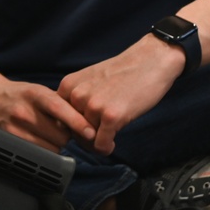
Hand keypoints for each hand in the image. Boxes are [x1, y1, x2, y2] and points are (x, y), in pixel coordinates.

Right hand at [0, 77, 95, 152]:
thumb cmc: (19, 95)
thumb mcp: (39, 91)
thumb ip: (61, 104)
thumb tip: (88, 123)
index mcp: (35, 93)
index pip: (59, 109)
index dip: (77, 122)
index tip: (90, 132)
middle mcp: (25, 111)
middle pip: (60, 135)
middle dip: (67, 135)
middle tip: (61, 129)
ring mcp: (16, 128)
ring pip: (51, 148)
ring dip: (56, 145)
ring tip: (47, 134)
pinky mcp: (11, 141)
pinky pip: (39, 154)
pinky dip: (44, 150)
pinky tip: (38, 140)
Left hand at [57, 35, 182, 154]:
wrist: (150, 61)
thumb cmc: (123, 73)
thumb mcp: (90, 80)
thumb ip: (77, 98)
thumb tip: (67, 126)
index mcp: (68, 85)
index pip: (59, 117)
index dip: (71, 127)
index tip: (83, 129)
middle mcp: (76, 95)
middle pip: (72, 130)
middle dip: (85, 137)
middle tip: (98, 136)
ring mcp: (93, 105)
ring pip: (86, 139)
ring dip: (97, 141)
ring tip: (109, 134)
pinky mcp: (111, 116)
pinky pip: (101, 144)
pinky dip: (106, 148)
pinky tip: (113, 143)